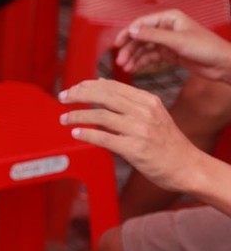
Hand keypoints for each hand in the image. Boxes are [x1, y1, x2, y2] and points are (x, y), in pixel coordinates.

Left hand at [60, 79, 203, 193]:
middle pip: (103, 97)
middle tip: (62, 98)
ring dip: (77, 116)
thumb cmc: (168, 142)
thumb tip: (100, 82)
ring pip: (100, 116)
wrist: (188, 167)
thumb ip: (128, 99)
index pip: (111, 86)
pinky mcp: (136, 150)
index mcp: (148, 101)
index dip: (87, 85)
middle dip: (78, 95)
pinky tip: (76, 133)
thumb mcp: (153, 113)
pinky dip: (87, 134)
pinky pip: (104, 138)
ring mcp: (140, 131)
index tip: (72, 89)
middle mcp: (144, 112)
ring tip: (64, 118)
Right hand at [113, 8, 230, 82]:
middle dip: (129, 49)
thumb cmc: (206, 48)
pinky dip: (142, 62)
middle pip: (140, 37)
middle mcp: (166, 28)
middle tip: (120, 60)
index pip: (141, 23)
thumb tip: (131, 30)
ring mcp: (167, 41)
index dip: (128, 33)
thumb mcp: (177, 40)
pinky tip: (135, 68)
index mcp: (169, 18)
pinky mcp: (169, 53)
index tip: (117, 44)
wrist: (223, 65)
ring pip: (144, 48)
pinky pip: (151, 57)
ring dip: (133, 57)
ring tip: (126, 67)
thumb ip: (153, 35)